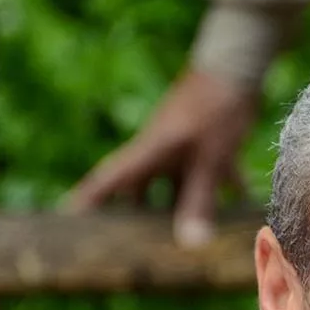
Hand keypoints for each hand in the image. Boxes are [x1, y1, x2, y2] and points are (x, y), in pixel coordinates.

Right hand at [66, 70, 258, 246]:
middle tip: (132, 243)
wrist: (238, 65)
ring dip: (182, 210)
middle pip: (142, 189)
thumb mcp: (208, 159)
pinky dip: (224, 193)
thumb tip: (189, 244)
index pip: (110, 179)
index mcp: (149, 152)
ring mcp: (185, 148)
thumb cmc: (215, 109)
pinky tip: (240, 213)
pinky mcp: (211, 145)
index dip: (89, 199)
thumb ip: (199, 199)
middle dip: (138, 216)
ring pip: (178, 186)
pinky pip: (214, 176)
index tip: (69, 219)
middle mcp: (162, 152)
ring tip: (185, 241)